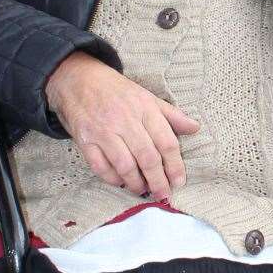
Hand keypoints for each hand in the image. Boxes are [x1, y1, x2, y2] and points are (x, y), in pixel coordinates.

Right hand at [44, 52, 199, 200]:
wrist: (77, 78)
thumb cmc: (116, 90)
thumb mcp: (146, 96)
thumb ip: (171, 115)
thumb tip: (195, 128)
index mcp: (145, 108)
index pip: (166, 141)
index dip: (175, 165)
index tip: (179, 182)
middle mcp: (125, 120)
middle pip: (147, 157)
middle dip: (158, 180)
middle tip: (163, 194)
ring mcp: (103, 130)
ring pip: (125, 165)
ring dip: (136, 183)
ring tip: (143, 190)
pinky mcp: (85, 140)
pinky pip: (100, 167)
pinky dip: (112, 179)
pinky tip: (120, 182)